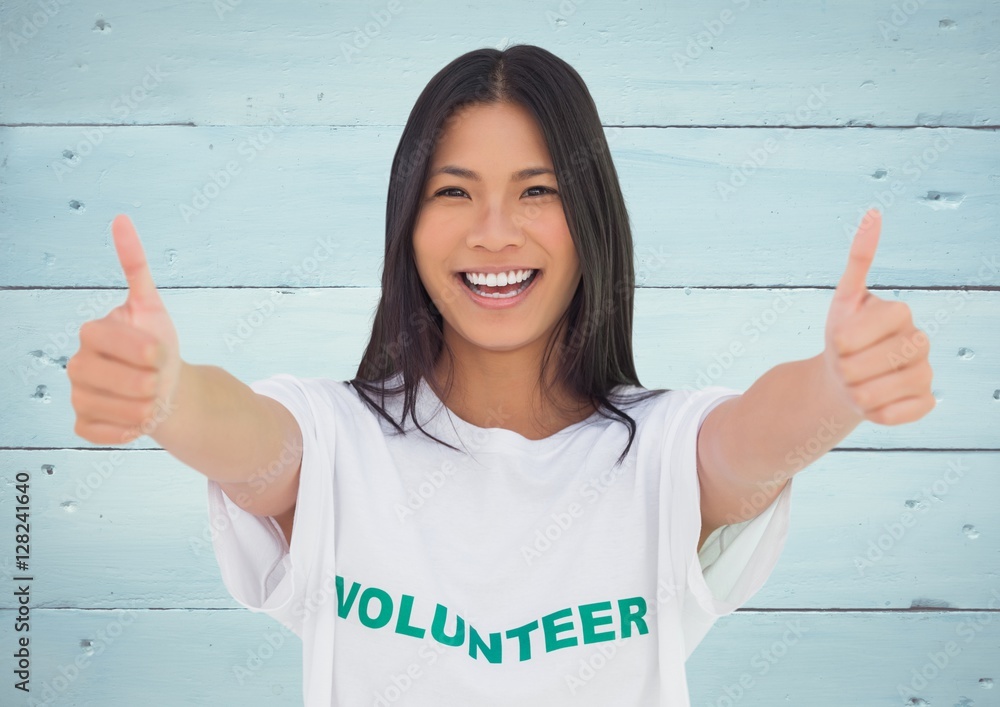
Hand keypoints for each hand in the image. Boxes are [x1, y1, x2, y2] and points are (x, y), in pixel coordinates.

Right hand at [67, 215, 182, 443]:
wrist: (168, 389)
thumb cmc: (158, 346)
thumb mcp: (153, 306)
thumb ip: (136, 266)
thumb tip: (121, 218)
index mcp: (93, 333)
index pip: (99, 337)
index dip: (134, 348)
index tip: (159, 354)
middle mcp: (77, 363)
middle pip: (94, 375)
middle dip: (139, 381)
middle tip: (159, 380)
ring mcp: (77, 394)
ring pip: (98, 405)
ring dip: (137, 408)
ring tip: (154, 400)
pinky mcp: (83, 423)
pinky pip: (95, 432)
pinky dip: (124, 430)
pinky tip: (139, 420)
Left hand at [821, 208, 934, 424]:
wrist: (839, 381)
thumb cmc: (842, 339)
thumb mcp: (842, 301)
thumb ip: (859, 260)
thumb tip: (874, 211)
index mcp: (901, 313)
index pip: (884, 323)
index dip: (850, 337)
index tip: (837, 342)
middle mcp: (920, 340)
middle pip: (887, 358)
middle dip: (851, 367)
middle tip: (843, 366)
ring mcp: (926, 371)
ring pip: (891, 389)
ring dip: (859, 392)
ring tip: (852, 385)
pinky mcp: (925, 401)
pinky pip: (901, 413)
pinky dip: (877, 413)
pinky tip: (870, 404)